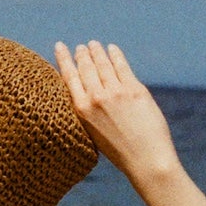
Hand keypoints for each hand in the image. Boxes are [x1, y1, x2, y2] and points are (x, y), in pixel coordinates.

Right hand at [53, 40, 179, 185]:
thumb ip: (89, 111)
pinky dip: (115, 55)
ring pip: (103, 63)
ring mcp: (116, 92)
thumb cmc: (119, 152)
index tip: (60, 46)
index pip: (69, 77)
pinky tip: (112, 49)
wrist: (145, 160)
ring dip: (97, 51)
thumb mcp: (94, 132)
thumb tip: (89, 89)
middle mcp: (95, 98)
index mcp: (81, 111)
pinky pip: (122, 66)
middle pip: (86, 67)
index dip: (64, 59)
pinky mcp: (134, 90)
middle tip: (81, 47)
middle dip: (82, 54)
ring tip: (94, 45)